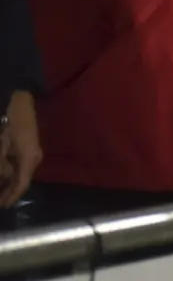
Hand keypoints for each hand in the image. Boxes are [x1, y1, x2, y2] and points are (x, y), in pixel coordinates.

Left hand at [0, 92, 39, 207]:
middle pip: (22, 181)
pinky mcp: (28, 149)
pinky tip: (4, 178)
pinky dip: (11, 174)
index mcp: (30, 158)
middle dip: (9, 192)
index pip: (22, 184)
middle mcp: (33, 159)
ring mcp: (32, 154)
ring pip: (20, 175)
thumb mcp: (3, 143)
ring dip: (9, 183)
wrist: (21, 102)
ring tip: (0, 192)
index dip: (11, 197)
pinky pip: (19, 167)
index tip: (3, 206)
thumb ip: (2, 164)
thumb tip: (3, 178)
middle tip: (0, 202)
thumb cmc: (12, 122)